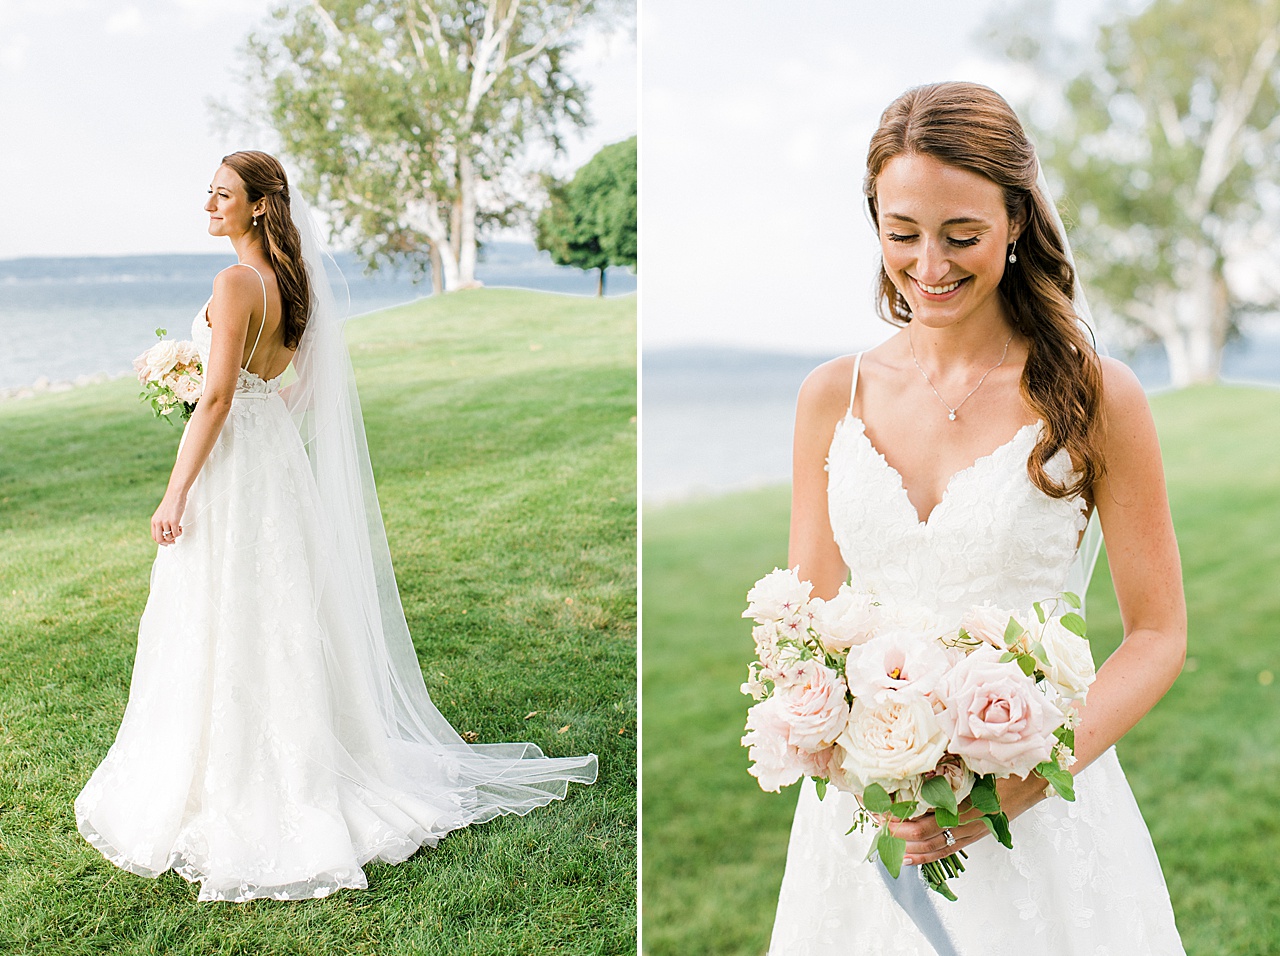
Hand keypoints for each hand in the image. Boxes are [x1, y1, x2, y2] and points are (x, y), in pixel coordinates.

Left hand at [151, 490, 187, 545]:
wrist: (175, 494)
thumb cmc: (171, 503)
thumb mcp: (162, 514)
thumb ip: (162, 523)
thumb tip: (166, 534)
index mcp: (154, 521)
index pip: (154, 536)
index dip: (161, 542)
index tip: (167, 542)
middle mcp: (158, 522)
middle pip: (159, 540)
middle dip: (167, 542)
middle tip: (173, 541)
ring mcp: (165, 522)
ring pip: (169, 537)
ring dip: (175, 536)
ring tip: (178, 529)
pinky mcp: (174, 521)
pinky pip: (176, 533)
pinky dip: (179, 533)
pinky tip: (180, 527)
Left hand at [890, 773, 1049, 866]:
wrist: (1034, 779)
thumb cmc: (1005, 765)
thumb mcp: (974, 760)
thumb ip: (948, 764)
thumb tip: (916, 762)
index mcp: (963, 805)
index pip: (923, 823)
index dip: (898, 820)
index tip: (878, 809)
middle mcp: (966, 823)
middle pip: (924, 837)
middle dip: (896, 833)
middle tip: (876, 823)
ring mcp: (972, 831)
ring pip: (934, 847)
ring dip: (908, 846)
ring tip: (886, 842)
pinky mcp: (976, 835)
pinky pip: (948, 850)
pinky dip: (926, 855)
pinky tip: (909, 856)